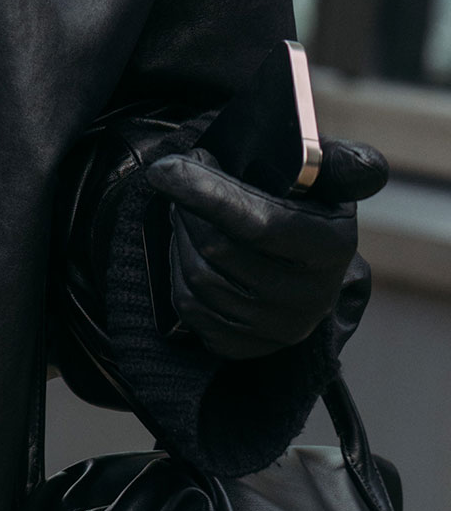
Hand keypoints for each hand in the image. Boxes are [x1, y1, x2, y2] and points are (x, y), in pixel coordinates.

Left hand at [144, 136, 387, 359]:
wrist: (307, 272)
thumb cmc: (311, 212)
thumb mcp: (329, 183)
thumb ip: (342, 164)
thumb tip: (345, 164)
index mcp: (331, 249)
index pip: (259, 224)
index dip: (207, 194)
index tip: (165, 169)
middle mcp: (308, 297)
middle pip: (217, 248)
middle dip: (187, 208)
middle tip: (178, 179)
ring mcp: (275, 328)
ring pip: (196, 276)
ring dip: (180, 236)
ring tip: (186, 211)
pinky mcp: (243, 346)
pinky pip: (188, 306)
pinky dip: (177, 270)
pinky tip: (189, 248)